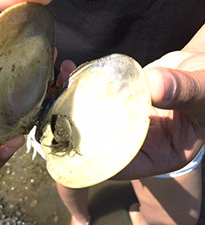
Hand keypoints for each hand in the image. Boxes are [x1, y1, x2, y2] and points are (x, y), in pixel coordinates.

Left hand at [58, 47, 204, 179]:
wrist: (201, 73)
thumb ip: (185, 92)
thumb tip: (156, 86)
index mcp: (157, 154)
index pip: (121, 165)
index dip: (96, 160)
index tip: (72, 147)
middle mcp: (136, 140)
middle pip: (100, 142)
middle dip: (75, 129)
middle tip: (55, 115)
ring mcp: (124, 119)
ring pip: (94, 116)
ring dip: (72, 101)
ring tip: (59, 84)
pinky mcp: (118, 100)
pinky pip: (98, 94)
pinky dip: (83, 82)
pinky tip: (70, 69)